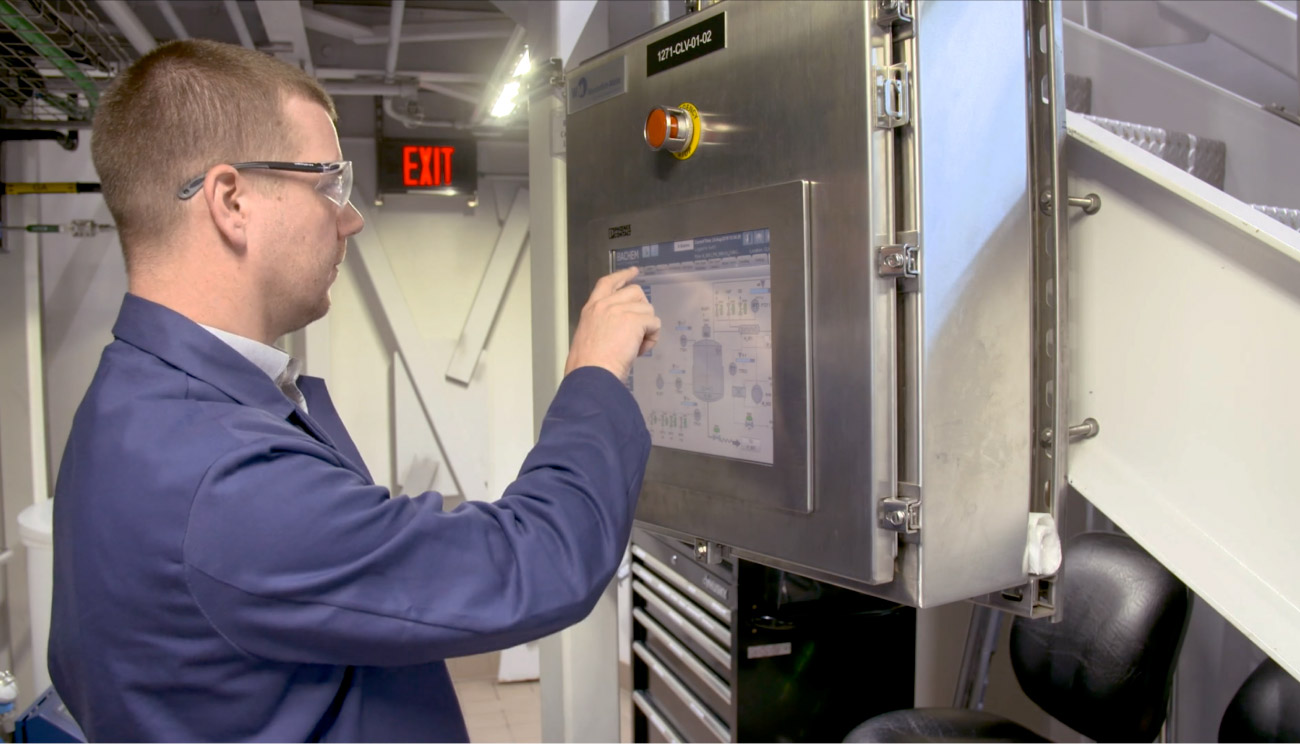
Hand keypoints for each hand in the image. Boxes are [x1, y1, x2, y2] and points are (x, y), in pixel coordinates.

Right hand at [565, 267, 660, 381]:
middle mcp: (605, 304)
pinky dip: (652, 338)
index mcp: (592, 308)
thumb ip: (603, 326)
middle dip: (642, 308)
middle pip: (635, 292)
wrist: (591, 373)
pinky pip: (654, 323)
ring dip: (647, 328)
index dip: (623, 276)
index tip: (634, 272)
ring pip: (647, 309)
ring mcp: (620, 310)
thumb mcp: (588, 337)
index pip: (608, 283)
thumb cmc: (587, 366)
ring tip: (635, 347)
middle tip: (639, 330)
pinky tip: (640, 350)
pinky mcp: (634, 320)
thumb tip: (620, 331)